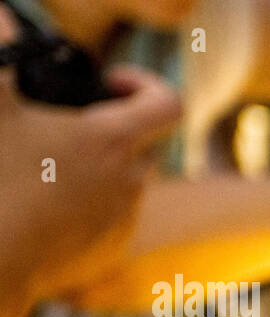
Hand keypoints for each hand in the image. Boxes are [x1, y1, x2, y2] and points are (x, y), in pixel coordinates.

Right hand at [0, 31, 180, 316]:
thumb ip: (0, 48)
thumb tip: (1, 15)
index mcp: (112, 142)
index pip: (168, 104)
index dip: (145, 84)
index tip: (112, 82)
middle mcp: (130, 185)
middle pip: (147, 145)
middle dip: (117, 128)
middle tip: (72, 123)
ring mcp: (120, 224)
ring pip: (128, 185)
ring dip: (102, 169)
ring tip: (52, 162)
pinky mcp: (105, 255)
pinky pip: (112, 221)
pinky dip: (90, 206)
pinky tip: (48, 202)